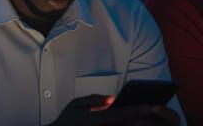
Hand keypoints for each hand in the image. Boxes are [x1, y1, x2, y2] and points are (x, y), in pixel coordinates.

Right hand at [51, 94, 177, 124]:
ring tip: (148, 118)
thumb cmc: (67, 119)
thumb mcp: (76, 104)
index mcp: (96, 119)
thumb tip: (113, 99)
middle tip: (155, 111)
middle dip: (142, 118)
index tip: (150, 106)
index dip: (137, 109)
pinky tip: (134, 121)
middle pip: (128, 124)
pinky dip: (127, 125)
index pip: (122, 113)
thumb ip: (94, 100)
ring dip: (136, 123)